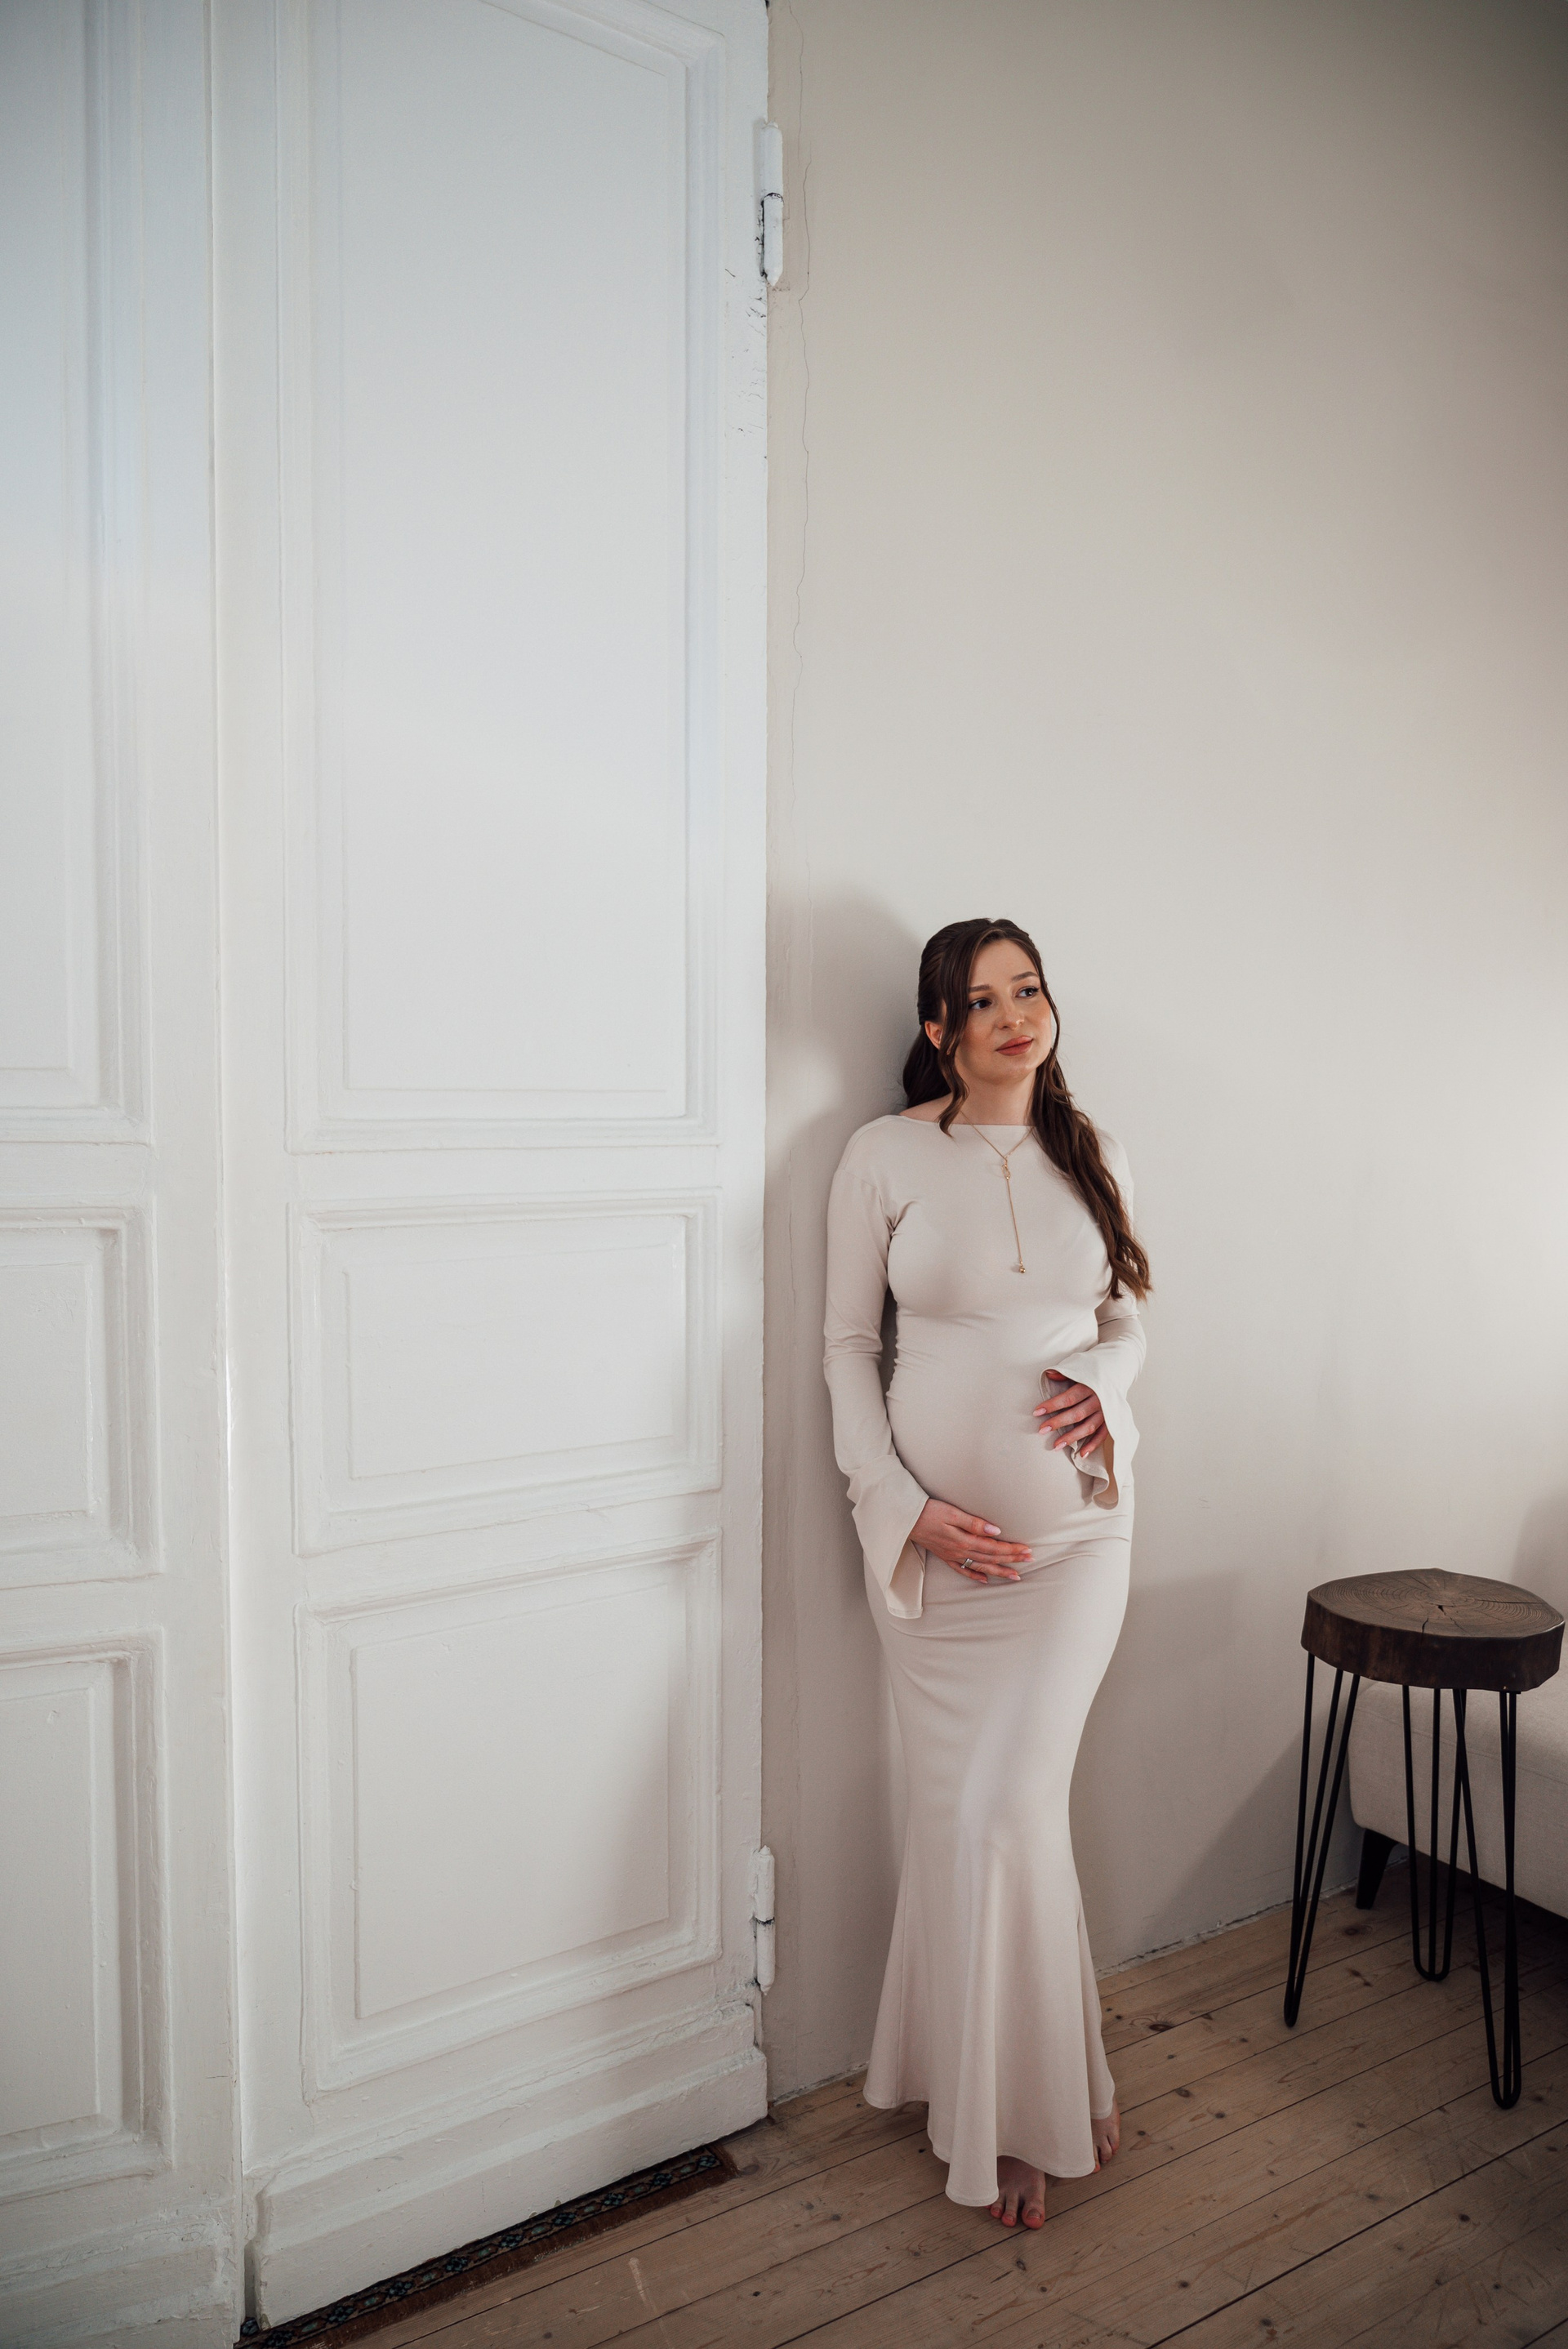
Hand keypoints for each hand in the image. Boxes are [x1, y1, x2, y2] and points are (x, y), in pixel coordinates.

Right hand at [912, 1498, 1031, 1582]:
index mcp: (963, 1540)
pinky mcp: (944, 1555)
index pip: (993, 1547)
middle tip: (1030, 1560)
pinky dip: (975, 1575)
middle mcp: (959, 1551)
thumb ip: (973, 1523)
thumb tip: (995, 1531)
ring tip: (1015, 1575)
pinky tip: (985, 1579)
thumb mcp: (951, 1513)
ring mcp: (952, 1555)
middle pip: (990, 1557)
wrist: (904, 1519)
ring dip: (999, 1570)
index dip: (1011, 1549)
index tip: (1027, 1550)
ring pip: (980, 1566)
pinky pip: (962, 1570)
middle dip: (1011, 1559)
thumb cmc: (927, 1511)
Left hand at [1035, 1373, 1106, 1457]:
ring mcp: (1106, 1412)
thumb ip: (1065, 1373)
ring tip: (1056, 1445)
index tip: (1037, 1412)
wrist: (1118, 1373)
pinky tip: (1081, 1454)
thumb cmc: (1094, 1373)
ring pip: (1088, 1427)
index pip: (1068, 1398)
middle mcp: (1099, 1400)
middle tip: (1042, 1429)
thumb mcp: (1081, 1369)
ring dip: (1072, 1437)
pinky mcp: (1111, 1421)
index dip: (1052, 1405)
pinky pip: (1102, 1435)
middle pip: (1077, 1414)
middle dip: (1058, 1422)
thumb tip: (1048, 1374)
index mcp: (1090, 1386)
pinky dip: (1093, 1445)